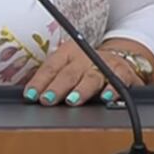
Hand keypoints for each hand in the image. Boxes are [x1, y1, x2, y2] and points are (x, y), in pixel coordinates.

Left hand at [23, 41, 144, 106]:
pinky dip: (112, 90)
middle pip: (69, 73)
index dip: (39, 81)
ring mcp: (104, 64)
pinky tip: (106, 97)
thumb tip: (32, 97)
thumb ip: (53, 80)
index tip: (30, 95)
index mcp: (67, 53)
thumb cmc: (86, 66)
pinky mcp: (123, 72)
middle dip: (57, 87)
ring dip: (81, 90)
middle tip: (47, 99)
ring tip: (72, 100)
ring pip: (91, 77)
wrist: (118, 57)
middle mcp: (85, 57)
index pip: (50, 67)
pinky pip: (118, 81)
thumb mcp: (68, 66)